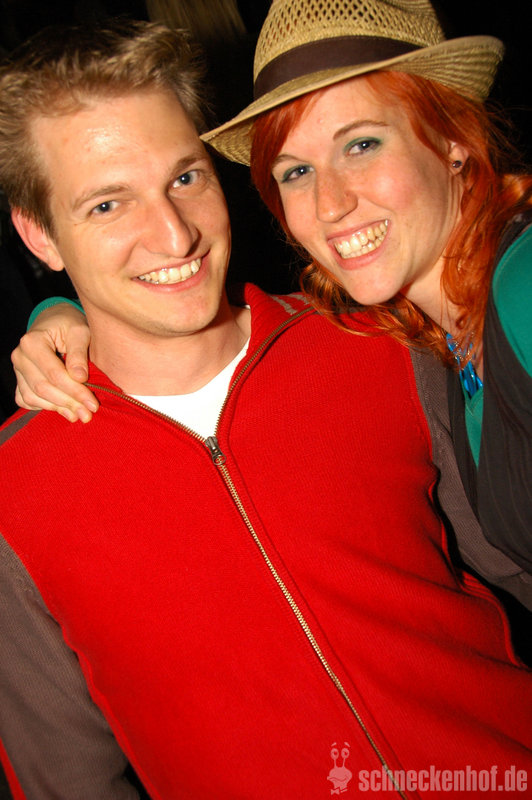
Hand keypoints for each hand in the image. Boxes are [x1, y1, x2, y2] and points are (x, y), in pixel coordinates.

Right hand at [11, 303, 98, 421]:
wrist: (55, 321)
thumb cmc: (69, 324)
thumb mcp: (80, 331)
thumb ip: (79, 353)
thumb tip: (79, 377)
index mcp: (32, 342)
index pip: (54, 374)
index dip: (74, 391)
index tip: (93, 403)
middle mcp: (20, 357)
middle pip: (43, 388)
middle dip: (67, 403)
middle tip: (88, 414)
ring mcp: (17, 370)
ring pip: (33, 397)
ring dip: (57, 409)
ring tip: (79, 415)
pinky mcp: (20, 380)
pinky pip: (26, 400)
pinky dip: (44, 407)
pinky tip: (64, 410)